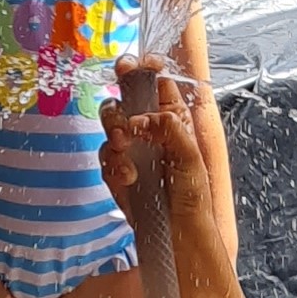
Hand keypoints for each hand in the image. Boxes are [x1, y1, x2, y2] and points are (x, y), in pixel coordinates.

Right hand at [98, 58, 212, 216]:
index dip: (144, 70)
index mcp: (173, 119)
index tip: (134, 66)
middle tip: (124, 119)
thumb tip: (140, 118)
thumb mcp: (190, 156)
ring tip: (125, 146)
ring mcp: (130, 148)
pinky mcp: (115, 169)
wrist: (177, 231)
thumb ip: (168, 128)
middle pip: (124, 98)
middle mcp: (149, 129)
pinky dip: (113, 164)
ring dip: (113, 130)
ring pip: (109, 123)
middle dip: (120, 104)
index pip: (157, 83)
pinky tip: (128, 177)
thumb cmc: (192, 194)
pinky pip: (104, 155)